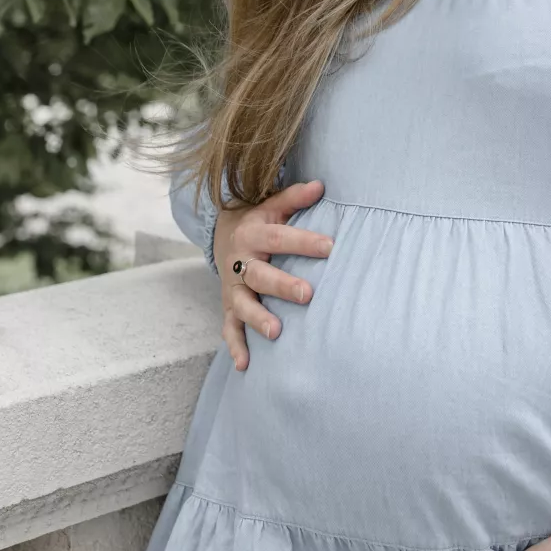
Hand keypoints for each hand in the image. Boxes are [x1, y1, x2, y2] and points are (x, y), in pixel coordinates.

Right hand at [213, 179, 330, 369]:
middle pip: (261, 275)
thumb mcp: (272, 205)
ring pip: (242, 304)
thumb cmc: (258, 221)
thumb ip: (295, 198)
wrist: (220, 234)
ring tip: (276, 333)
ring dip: (258, 318)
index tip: (330, 247)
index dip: (304, 242)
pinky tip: (245, 365)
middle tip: (307, 294)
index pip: (279, 237)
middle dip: (283, 285)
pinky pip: (229, 328)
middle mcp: (240, 261)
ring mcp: (232, 286)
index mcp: (253, 233)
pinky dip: (235, 346)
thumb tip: (322, 185)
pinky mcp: (228, 306)